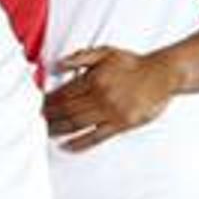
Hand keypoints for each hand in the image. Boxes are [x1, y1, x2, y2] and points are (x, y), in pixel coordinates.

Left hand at [44, 43, 180, 150]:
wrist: (162, 74)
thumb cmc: (133, 63)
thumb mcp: (105, 52)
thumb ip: (80, 57)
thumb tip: (58, 64)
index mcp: (94, 79)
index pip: (64, 92)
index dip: (48, 100)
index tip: (38, 105)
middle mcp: (100, 96)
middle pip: (67, 109)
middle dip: (50, 116)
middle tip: (36, 121)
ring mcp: (111, 112)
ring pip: (77, 123)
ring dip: (59, 129)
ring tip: (45, 132)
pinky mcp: (121, 124)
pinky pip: (96, 137)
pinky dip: (79, 143)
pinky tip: (66, 146)